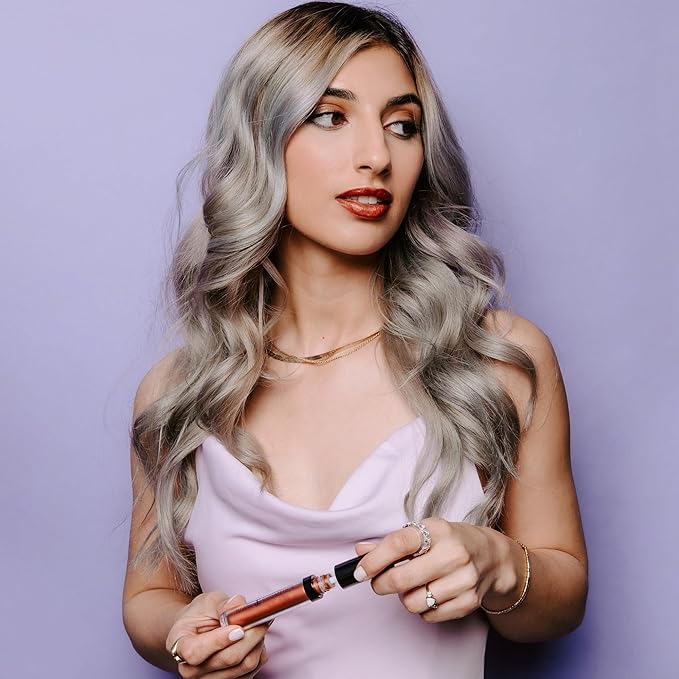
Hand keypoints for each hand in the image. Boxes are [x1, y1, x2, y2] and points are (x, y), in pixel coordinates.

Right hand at [165, 591, 268, 677]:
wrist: (197, 631)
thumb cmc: (200, 616)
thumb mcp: (208, 602)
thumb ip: (223, 604)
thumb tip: (239, 605)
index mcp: (179, 646)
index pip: (196, 652)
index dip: (219, 641)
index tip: (238, 628)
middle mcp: (191, 670)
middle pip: (228, 659)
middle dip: (250, 636)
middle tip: (260, 618)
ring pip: (244, 666)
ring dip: (257, 643)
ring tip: (256, 625)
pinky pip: (253, 671)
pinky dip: (259, 652)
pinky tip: (254, 639)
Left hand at [354, 519, 520, 621]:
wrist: (492, 557)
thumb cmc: (451, 542)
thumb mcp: (425, 533)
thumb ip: (391, 543)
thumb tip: (361, 552)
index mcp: (438, 530)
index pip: (399, 543)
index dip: (374, 559)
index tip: (359, 571)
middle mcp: (453, 553)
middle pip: (402, 578)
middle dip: (382, 584)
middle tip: (378, 583)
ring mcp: (463, 579)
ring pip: (413, 602)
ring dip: (405, 597)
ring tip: (413, 585)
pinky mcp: (469, 602)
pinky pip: (429, 616)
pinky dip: (423, 609)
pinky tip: (430, 593)